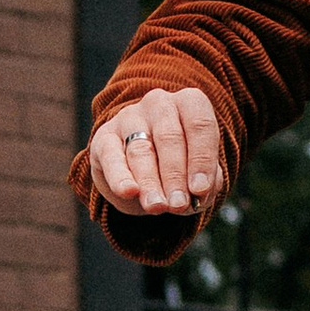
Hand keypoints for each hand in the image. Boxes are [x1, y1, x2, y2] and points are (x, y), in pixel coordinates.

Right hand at [89, 85, 222, 218]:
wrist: (141, 170)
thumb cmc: (180, 165)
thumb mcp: (199, 172)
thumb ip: (205, 183)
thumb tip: (198, 197)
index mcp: (189, 103)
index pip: (200, 125)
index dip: (202, 159)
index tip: (201, 189)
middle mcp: (159, 104)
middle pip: (169, 138)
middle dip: (175, 176)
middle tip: (179, 204)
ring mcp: (129, 117)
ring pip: (141, 151)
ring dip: (150, 182)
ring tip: (157, 207)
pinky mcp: (104, 137)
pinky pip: (111, 157)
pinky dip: (120, 176)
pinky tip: (129, 192)